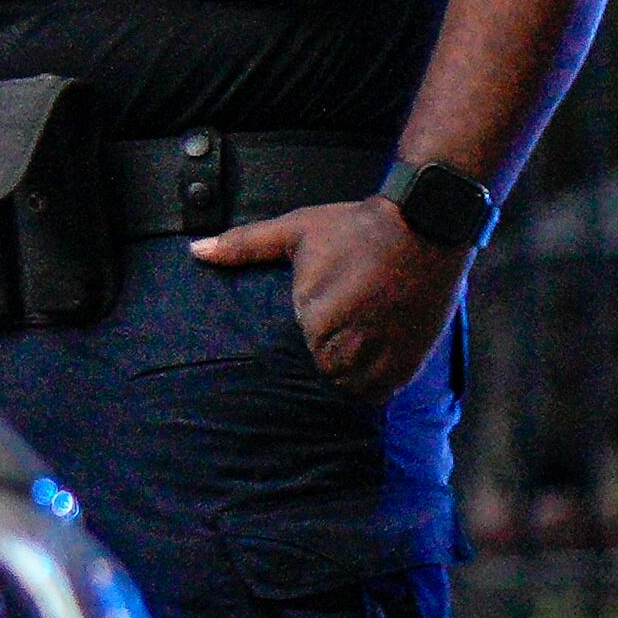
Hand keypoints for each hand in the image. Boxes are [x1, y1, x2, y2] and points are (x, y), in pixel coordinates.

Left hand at [189, 197, 469, 401]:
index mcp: (312, 319)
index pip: (291, 354)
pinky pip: (380, 392)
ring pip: (350, 387)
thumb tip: (196, 250)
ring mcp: (382, 358)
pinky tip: (372, 356)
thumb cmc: (353, 229)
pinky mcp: (410, 363)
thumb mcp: (295, 231)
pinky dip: (374, 382)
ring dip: (348, 372)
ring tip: (353, 342)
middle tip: (336, 330)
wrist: (421, 226)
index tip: (313, 322)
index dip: (299, 340)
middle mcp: (346, 346)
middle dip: (323, 356)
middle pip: (321, 371)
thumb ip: (243, 246)